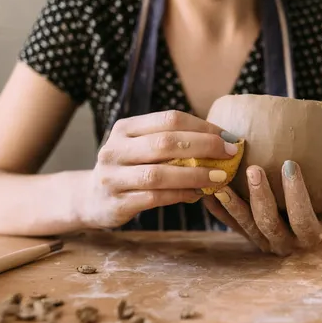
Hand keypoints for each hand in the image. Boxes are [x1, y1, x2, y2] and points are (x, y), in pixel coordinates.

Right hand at [78, 110, 239, 228]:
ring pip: (160, 173)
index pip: (170, 119)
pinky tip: (199, 194)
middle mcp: (115, 149)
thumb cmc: (130, 168)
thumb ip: (172, 141)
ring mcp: (113, 177)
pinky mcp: (117, 203)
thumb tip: (222, 141)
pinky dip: (181, 195)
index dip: (203, 127)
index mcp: (125, 128)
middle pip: (166, 143)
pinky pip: (155, 198)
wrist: (91, 198)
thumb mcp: (142, 147)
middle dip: (204, 146)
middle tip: (230, 154)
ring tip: (220, 177)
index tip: (229, 137)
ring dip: (195, 175)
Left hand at [203, 160, 321, 254]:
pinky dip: (218, 209)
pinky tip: (207, 191)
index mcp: (309, 236)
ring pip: (245, 227)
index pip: (303, 218)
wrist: (302, 229)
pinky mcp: (244, 236)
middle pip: (269, 224)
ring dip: (233, 204)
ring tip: (221, 182)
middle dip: (261, 197)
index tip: (289, 164)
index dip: (296, 194)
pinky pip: (229, 224)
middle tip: (254, 168)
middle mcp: (284, 244)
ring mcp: (262, 242)